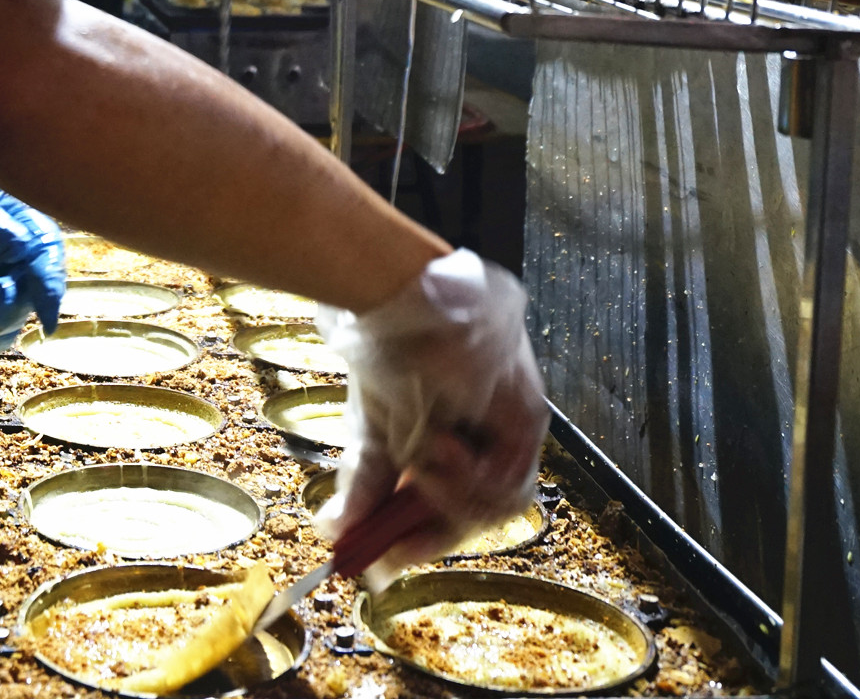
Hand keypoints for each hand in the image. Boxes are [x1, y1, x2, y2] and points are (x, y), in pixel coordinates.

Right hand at [312, 250, 547, 574]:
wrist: (396, 300)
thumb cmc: (387, 355)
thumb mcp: (371, 434)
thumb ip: (362, 487)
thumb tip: (332, 535)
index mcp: (464, 441)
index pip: (457, 505)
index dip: (424, 537)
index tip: (388, 559)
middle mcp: (497, 439)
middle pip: (482, 511)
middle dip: (435, 528)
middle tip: (397, 540)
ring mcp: (516, 428)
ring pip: (496, 501)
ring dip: (449, 496)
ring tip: (418, 466)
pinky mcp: (527, 415)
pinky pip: (507, 478)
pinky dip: (468, 478)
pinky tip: (438, 450)